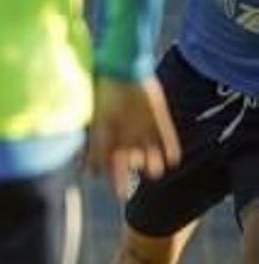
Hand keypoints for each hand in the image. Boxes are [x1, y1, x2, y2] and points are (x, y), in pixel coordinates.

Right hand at [86, 76, 181, 198]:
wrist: (124, 69)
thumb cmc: (105, 93)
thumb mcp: (98, 121)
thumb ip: (96, 146)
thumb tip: (91, 169)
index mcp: (108, 134)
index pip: (109, 162)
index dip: (111, 177)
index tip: (117, 193)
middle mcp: (126, 134)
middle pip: (127, 161)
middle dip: (125, 177)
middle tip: (123, 194)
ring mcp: (143, 127)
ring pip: (148, 152)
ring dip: (151, 163)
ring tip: (154, 171)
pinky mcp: (159, 119)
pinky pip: (167, 137)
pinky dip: (169, 148)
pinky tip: (172, 159)